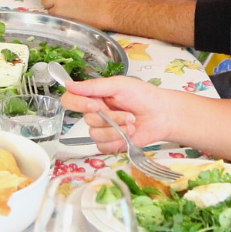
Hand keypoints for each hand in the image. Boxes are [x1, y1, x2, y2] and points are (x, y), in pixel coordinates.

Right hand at [60, 75, 174, 150]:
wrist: (162, 115)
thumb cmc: (143, 95)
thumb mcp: (118, 85)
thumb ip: (93, 86)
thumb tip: (68, 85)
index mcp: (93, 96)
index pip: (70, 100)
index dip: (78, 104)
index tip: (94, 105)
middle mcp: (95, 113)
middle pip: (87, 120)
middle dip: (110, 118)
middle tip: (128, 113)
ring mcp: (102, 129)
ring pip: (95, 134)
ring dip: (117, 129)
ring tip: (132, 123)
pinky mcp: (110, 143)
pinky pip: (103, 146)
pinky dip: (118, 141)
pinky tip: (130, 134)